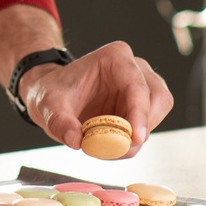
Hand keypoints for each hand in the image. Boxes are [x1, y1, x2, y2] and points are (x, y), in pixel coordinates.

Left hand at [18, 41, 172, 155]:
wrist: (53, 96)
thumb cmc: (53, 92)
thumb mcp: (47, 105)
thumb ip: (59, 122)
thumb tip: (76, 141)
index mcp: (115, 57)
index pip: (137, 86)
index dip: (140, 113)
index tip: (135, 138)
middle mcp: (135, 68)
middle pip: (158, 99)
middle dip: (143, 126)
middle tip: (120, 148)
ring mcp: (142, 86)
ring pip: (157, 113)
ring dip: (139, 135)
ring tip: (110, 147)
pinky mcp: (141, 105)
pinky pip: (147, 125)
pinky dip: (133, 140)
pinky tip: (111, 145)